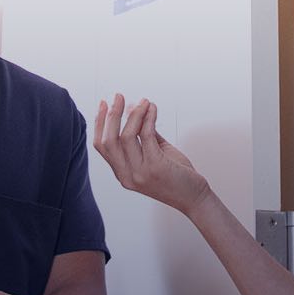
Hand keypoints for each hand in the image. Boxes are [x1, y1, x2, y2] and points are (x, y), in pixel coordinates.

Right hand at [92, 94, 211, 214]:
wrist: (194, 198)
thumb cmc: (176, 176)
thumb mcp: (155, 153)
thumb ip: (144, 133)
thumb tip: (132, 107)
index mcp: (122, 174)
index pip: (101, 146)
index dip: (99, 123)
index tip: (103, 104)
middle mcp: (127, 175)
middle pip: (108, 140)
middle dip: (111, 115)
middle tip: (118, 96)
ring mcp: (140, 172)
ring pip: (126, 136)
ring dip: (134, 113)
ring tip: (143, 101)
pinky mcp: (155, 166)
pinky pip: (147, 135)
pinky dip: (149, 118)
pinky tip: (153, 109)